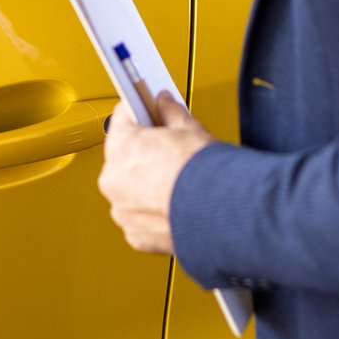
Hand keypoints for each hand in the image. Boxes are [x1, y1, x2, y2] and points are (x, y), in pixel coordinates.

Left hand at [99, 90, 216, 254]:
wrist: (224, 215)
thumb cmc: (206, 174)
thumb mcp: (190, 129)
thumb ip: (171, 112)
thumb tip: (166, 103)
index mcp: (122, 148)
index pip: (122, 117)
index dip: (141, 111)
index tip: (149, 110)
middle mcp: (113, 180)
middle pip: (124, 155)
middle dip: (143, 149)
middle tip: (170, 146)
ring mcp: (123, 210)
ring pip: (129, 188)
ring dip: (146, 182)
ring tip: (175, 178)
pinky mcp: (136, 235)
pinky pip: (139, 216)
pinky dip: (152, 210)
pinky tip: (173, 202)